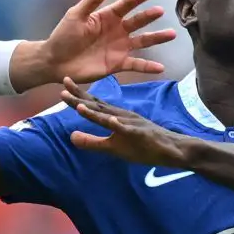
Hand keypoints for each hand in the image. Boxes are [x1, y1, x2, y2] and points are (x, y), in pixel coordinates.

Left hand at [20, 0, 174, 88]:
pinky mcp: (117, 64)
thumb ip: (92, 0)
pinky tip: (160, 67)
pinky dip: (148, 66)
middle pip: (137, 21)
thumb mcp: (76, 14)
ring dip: (157, 38)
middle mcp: (117, 30)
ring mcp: (119, 47)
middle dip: (149, 16)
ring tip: (172, 34)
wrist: (55, 61)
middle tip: (161, 11)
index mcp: (107, 16)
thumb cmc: (63, 35)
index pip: (126, 5)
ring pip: (142, 41)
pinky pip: (136, 64)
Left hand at [60, 77, 187, 167]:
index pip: (92, 105)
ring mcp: (130, 123)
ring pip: (109, 116)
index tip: (62, 88)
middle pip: (96, 106)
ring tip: (79, 105)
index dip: (77, 97)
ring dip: (94, 111)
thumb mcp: (113, 147)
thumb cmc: (142, 146)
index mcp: (114, 116)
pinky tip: (111, 121)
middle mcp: (120, 115)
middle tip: (63, 84)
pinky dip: (119, 125)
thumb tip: (71, 137)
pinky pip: (128, 129)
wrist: (172, 149)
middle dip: (79, 97)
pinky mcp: (140, 133)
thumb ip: (92, 142)